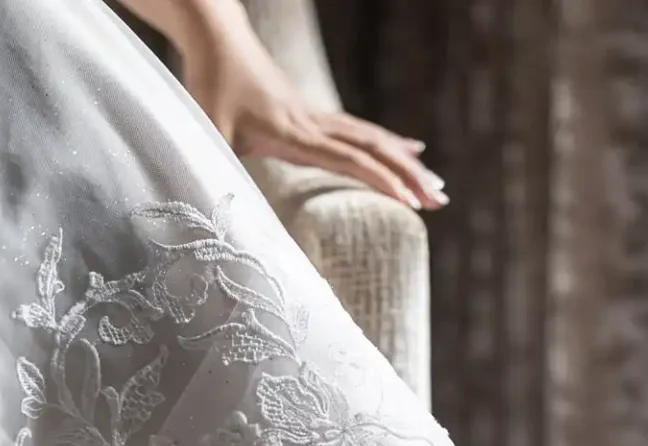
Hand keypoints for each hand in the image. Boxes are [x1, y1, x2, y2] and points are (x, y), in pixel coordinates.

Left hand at [176, 18, 446, 210]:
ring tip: (436, 185)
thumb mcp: (208, 131)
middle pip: (373, 149)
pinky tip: (409, 148)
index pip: (347, 159)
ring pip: (372, 139)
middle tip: (439, 201)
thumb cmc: (208, 87)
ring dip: (406, 163)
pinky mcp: (312, 114)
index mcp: (292, 132)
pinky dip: (389, 143)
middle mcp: (312, 123)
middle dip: (408, 176)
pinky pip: (359, 130)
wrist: (218, 40)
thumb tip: (219, 201)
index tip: (408, 202)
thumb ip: (216, 165)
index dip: (379, 180)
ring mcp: (315, 116)